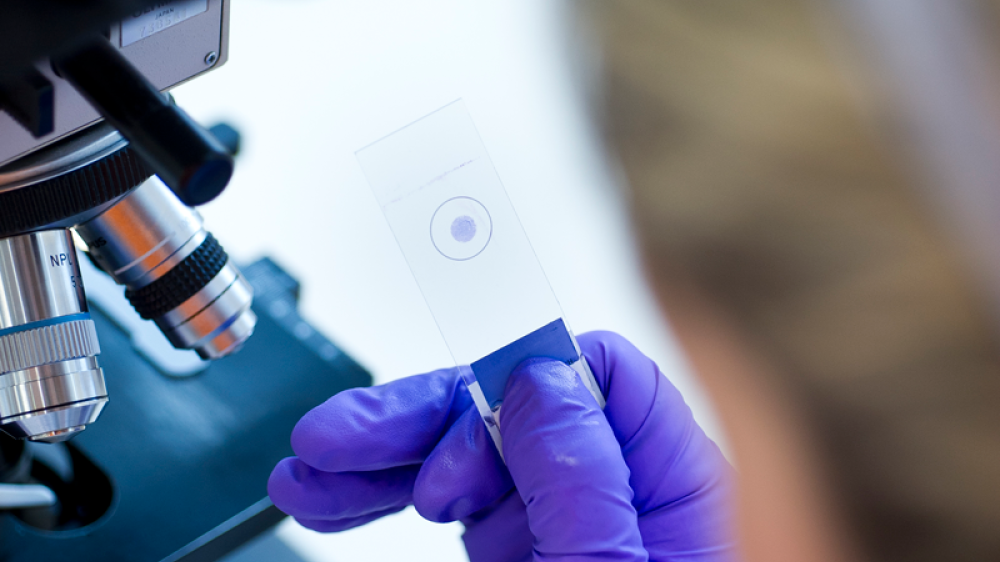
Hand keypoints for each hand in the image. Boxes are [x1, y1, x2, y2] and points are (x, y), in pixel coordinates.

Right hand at [268, 331, 735, 560]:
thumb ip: (581, 484)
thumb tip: (541, 382)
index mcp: (674, 487)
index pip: (605, 380)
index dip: (523, 368)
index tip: (449, 398)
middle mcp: (622, 493)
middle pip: (518, 414)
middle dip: (423, 420)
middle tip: (341, 437)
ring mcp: (571, 522)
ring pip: (475, 457)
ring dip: (389, 458)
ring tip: (318, 469)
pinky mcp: (529, 551)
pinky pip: (461, 505)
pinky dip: (396, 496)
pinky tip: (343, 494)